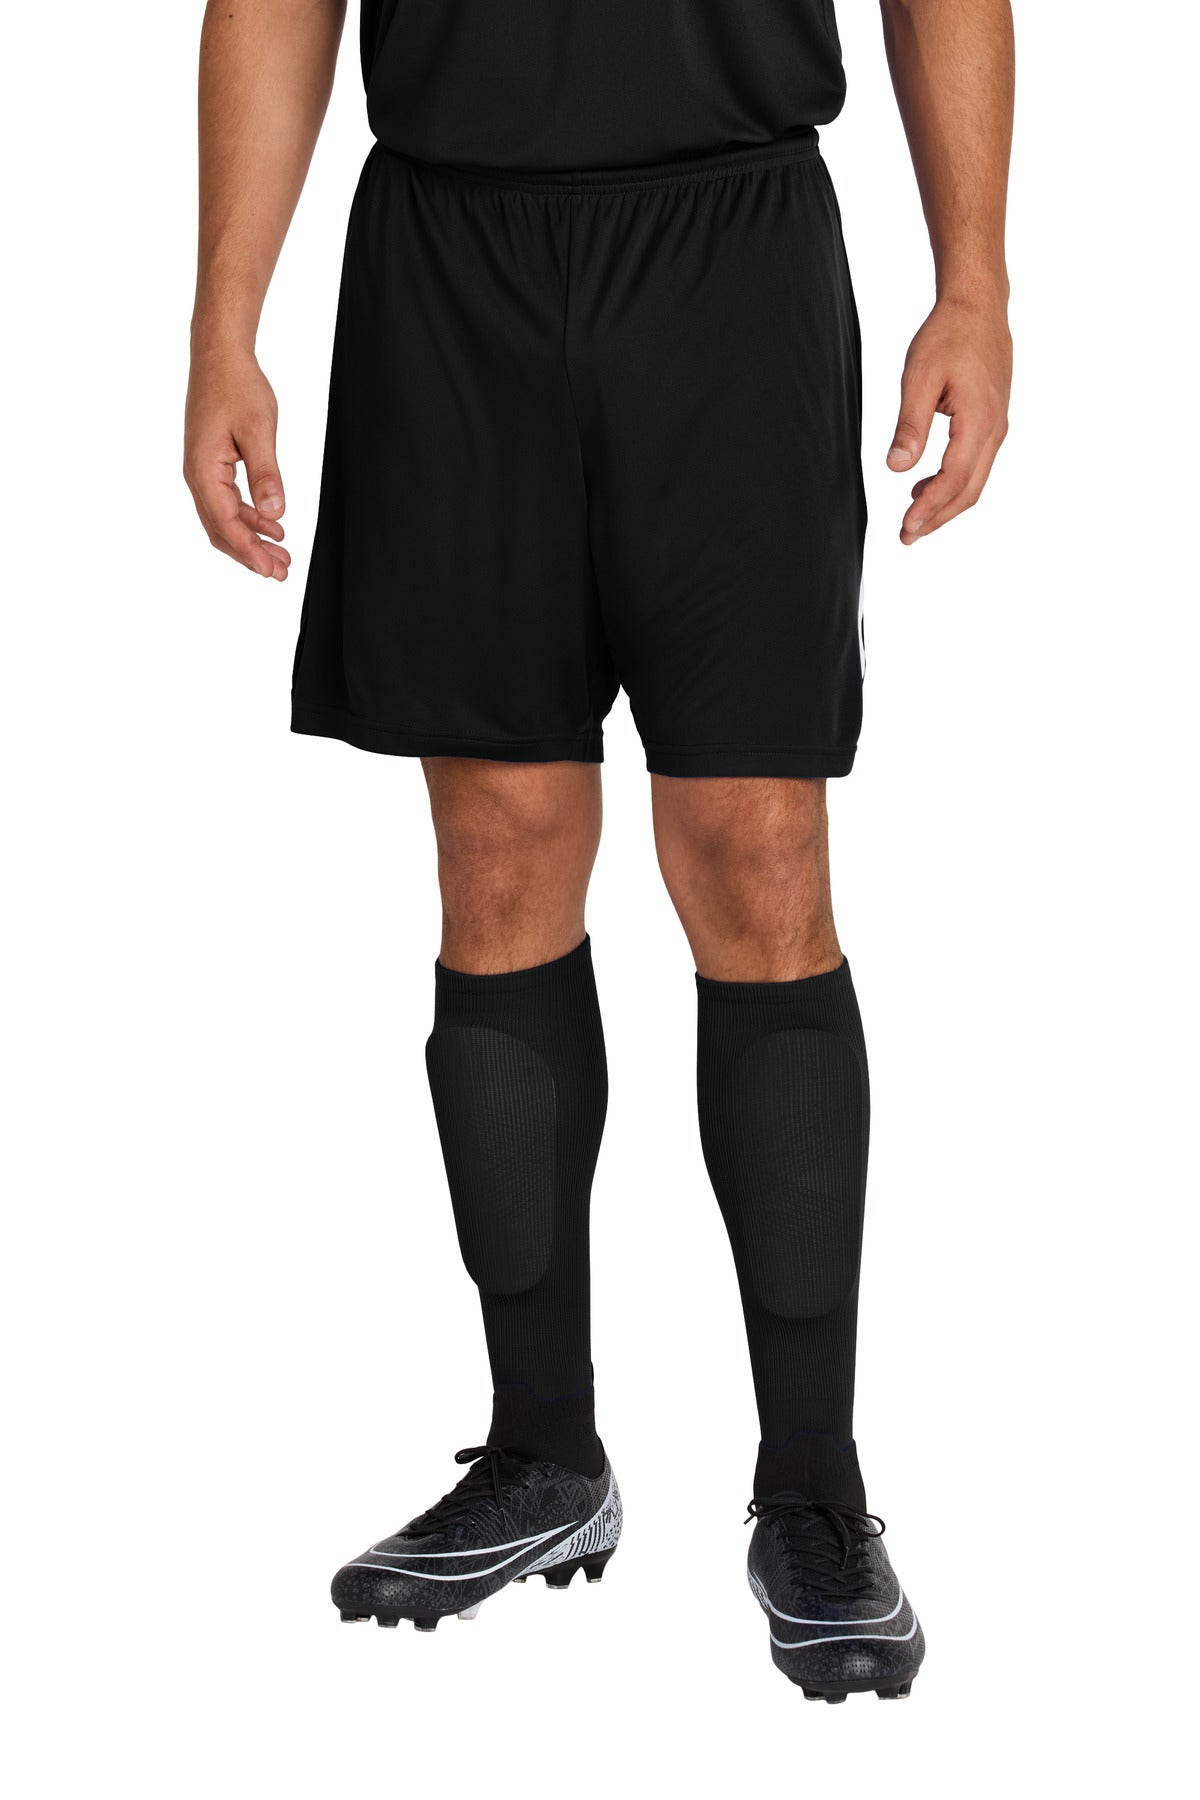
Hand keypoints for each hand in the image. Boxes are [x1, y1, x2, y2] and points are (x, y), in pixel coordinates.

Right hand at [184, 348, 289, 579]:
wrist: (219, 356)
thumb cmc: (236, 386)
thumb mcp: (258, 430)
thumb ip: (266, 474)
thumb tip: (275, 511)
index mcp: (203, 470)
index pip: (227, 524)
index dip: (250, 551)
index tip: (272, 570)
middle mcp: (197, 475)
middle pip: (221, 530)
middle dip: (251, 554)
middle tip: (281, 572)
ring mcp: (202, 471)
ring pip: (225, 519)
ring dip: (252, 539)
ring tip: (282, 555)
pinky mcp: (211, 464)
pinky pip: (228, 502)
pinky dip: (250, 517)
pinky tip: (273, 524)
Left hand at [887, 297, 1010, 544]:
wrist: (978, 306)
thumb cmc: (949, 334)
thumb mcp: (920, 376)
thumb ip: (910, 424)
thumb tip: (897, 467)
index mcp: (979, 420)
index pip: (954, 479)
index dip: (929, 509)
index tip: (905, 528)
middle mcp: (995, 429)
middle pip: (969, 491)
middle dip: (937, 518)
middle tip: (906, 536)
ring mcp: (997, 426)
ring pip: (974, 481)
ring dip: (944, 504)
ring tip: (912, 517)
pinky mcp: (993, 421)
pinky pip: (976, 464)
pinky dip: (953, 483)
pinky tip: (925, 485)